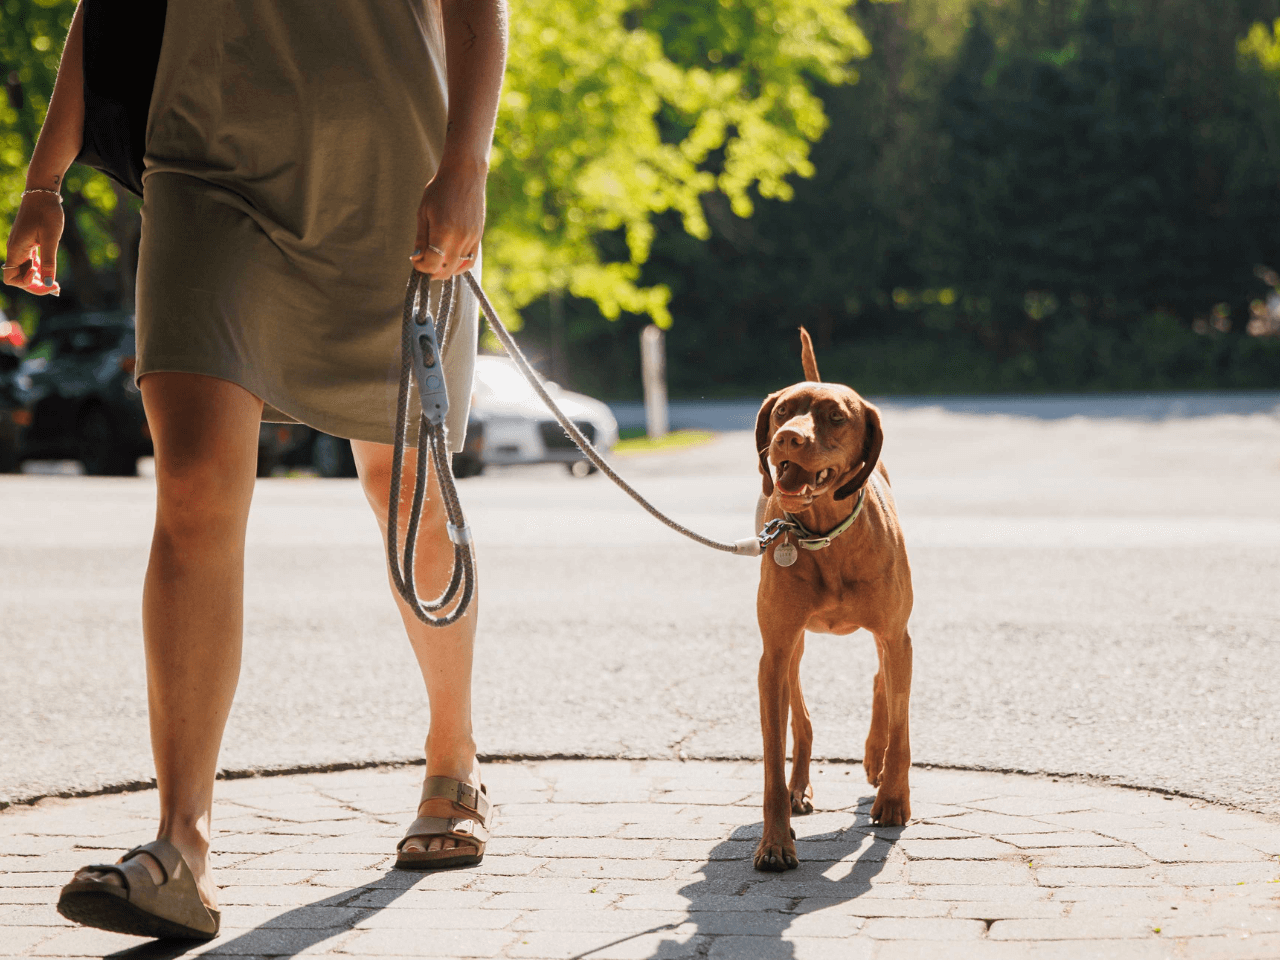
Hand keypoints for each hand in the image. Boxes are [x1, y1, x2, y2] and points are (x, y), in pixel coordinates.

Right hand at [3, 193, 63, 295]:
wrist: (43, 194)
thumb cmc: (46, 213)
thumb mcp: (50, 239)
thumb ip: (49, 262)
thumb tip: (48, 283)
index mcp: (16, 250)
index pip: (11, 278)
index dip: (26, 284)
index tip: (42, 276)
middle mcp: (15, 250)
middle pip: (18, 277)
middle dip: (35, 285)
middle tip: (56, 287)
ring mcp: (21, 247)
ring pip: (25, 270)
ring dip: (38, 279)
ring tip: (57, 284)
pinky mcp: (27, 243)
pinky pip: (30, 262)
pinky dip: (39, 269)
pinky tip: (51, 271)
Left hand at [410, 157, 486, 280]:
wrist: (465, 174)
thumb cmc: (440, 189)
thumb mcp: (423, 211)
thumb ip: (421, 237)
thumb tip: (417, 257)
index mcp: (443, 231)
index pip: (431, 263)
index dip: (421, 267)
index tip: (415, 261)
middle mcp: (460, 238)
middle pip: (445, 270)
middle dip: (432, 272)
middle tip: (423, 264)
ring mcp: (471, 238)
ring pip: (458, 268)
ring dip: (445, 270)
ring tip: (436, 262)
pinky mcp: (478, 236)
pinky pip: (470, 260)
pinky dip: (459, 266)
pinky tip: (450, 261)